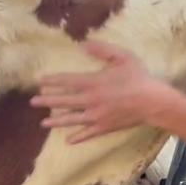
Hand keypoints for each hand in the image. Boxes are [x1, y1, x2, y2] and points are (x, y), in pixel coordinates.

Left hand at [29, 39, 172, 143]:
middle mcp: (90, 100)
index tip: (40, 81)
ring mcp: (96, 116)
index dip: (52, 80)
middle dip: (47, 100)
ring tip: (43, 123)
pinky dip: (77, 137)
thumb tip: (84, 44)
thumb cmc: (139, 77)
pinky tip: (68, 140)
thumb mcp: (122, 57)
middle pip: (64, 101)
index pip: (67, 81)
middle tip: (33, 101)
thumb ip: (103, 50)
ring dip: (56, 120)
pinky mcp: (104, 128)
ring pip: (71, 119)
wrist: (153, 103)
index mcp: (93, 82)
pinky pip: (87, 133)